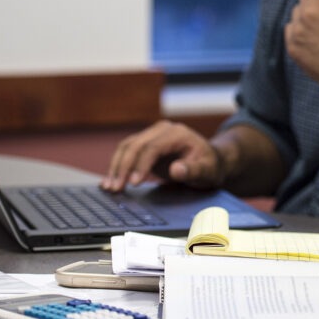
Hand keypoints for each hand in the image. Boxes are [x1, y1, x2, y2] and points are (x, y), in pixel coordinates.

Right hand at [100, 120, 221, 191]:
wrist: (209, 160)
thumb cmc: (209, 166)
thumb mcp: (207, 170)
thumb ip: (193, 170)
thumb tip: (176, 170)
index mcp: (177, 133)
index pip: (153, 147)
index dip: (141, 165)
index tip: (134, 183)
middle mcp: (162, 130)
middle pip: (135, 145)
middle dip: (123, 167)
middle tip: (116, 188)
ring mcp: (152, 135)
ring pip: (126, 147)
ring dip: (116, 167)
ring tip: (109, 187)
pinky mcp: (145, 144)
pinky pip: (126, 152)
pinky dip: (117, 166)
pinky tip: (108, 180)